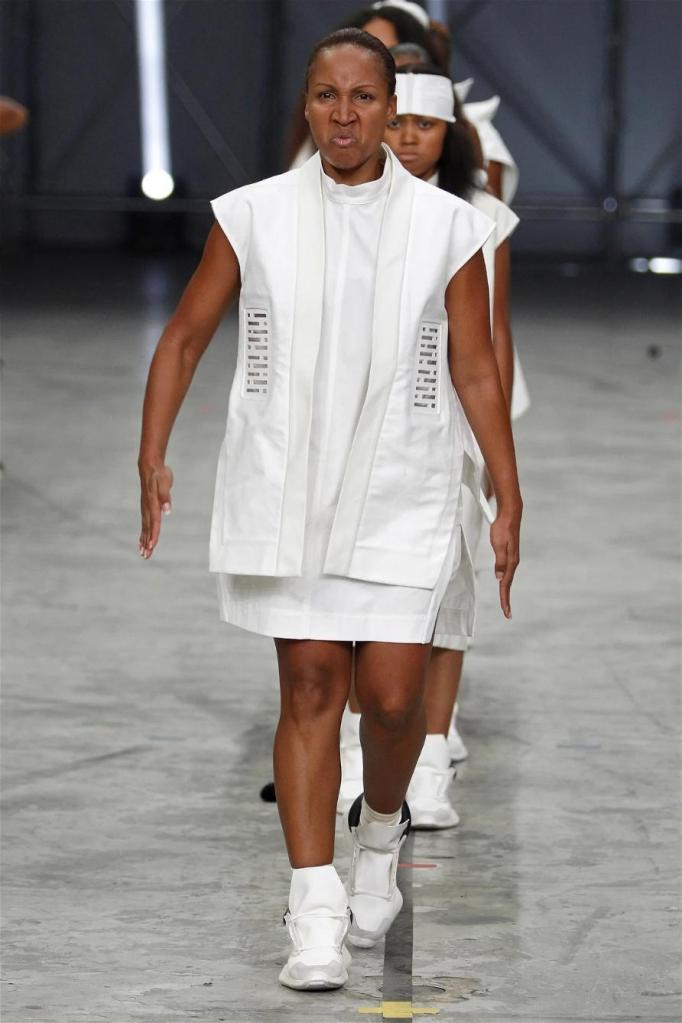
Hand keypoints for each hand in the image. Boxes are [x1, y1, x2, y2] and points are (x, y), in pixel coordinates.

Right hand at [138, 460, 172, 559]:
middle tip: (146, 555)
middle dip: (147, 542)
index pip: (154, 522)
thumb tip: (168, 510)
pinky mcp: (146, 508)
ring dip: (144, 541)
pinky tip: (142, 542)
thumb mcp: (165, 482)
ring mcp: (145, 508)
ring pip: (145, 527)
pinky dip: (144, 533)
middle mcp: (147, 508)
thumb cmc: (159, 474)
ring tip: (143, 554)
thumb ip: (166, 497)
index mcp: (152, 503)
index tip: (152, 545)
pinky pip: (145, 523)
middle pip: (147, 528)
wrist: (150, 466)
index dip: (153, 534)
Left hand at [490, 504, 520, 618]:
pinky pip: (506, 571)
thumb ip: (499, 561)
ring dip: (506, 591)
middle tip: (507, 613)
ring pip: (508, 578)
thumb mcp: (498, 544)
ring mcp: (511, 558)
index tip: (506, 612)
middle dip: (506, 599)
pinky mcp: (509, 554)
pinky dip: (505, 580)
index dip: (505, 599)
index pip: (506, 585)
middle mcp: (513, 562)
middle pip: (508, 584)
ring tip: (505, 602)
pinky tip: (504, 582)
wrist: (510, 515)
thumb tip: (499, 578)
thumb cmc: (503, 528)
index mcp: (511, 562)